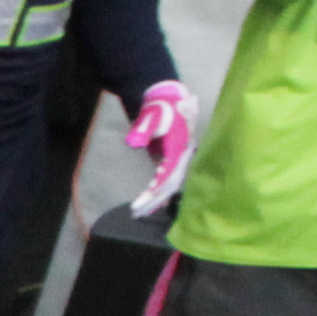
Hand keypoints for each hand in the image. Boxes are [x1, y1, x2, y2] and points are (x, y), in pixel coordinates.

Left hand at [126, 79, 200, 207]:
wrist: (170, 101)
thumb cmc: (161, 107)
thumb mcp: (152, 115)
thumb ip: (143, 128)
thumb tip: (133, 142)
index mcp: (180, 147)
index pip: (170, 172)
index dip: (159, 186)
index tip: (146, 197)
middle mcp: (183, 157)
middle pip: (170, 184)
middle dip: (155, 199)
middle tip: (136, 212)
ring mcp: (179, 161)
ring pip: (169, 186)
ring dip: (155, 201)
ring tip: (138, 214)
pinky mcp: (172, 163)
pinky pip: (167, 183)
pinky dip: (158, 195)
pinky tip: (148, 208)